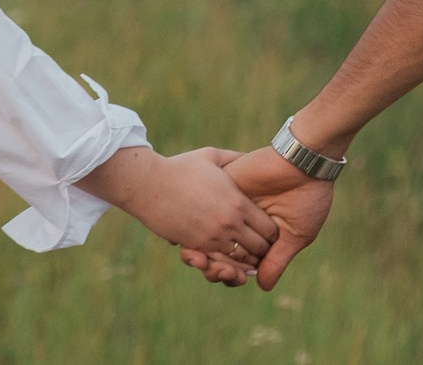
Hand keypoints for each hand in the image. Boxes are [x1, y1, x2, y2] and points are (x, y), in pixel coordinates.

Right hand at [99, 147, 277, 282]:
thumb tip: (250, 157)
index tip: (268, 230)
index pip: (269, 228)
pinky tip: (227, 260)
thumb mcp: (211, 156)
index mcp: (238, 202)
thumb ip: (235, 158)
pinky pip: (219, 264)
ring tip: (245, 255)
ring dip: (245, 260)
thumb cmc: (181, 167)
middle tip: (261, 247)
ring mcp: (213, 238)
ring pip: (241, 260)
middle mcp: (230, 223)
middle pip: (259, 248)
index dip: (272, 232)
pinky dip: (226, 265)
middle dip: (262, 249)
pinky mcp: (196, 247)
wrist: (150, 185)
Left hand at [181, 145, 334, 290]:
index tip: (236, 278)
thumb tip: (262, 287)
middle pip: (216, 252)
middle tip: (221, 272)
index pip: (236, 261)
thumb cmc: (306, 200)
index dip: (231, 274)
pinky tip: (204, 240)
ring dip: (205, 254)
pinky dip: (199, 230)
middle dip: (215, 268)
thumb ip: (276, 260)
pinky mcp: (222, 189)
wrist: (304, 163)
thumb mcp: (295, 236)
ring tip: (212, 261)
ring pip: (205, 237)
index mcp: (256, 235)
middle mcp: (239, 223)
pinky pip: (201, 214)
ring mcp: (228, 207)